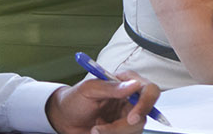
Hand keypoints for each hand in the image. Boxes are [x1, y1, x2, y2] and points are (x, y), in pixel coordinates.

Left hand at [45, 72, 160, 133]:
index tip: (132, 118)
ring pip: (134, 130)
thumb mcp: (89, 89)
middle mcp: (131, 100)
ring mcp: (127, 117)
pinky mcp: (122, 130)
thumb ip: (111, 87)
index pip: (150, 90)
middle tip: (100, 130)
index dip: (146, 104)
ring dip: (113, 133)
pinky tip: (98, 132)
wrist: (63, 119)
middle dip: (123, 127)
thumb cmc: (75, 99)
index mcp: (127, 83)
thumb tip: (134, 84)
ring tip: (94, 130)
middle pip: (143, 115)